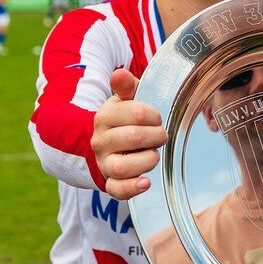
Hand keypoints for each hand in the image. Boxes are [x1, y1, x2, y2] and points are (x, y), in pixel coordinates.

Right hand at [91, 69, 167, 199]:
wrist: (106, 143)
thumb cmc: (123, 119)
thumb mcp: (124, 100)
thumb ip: (126, 86)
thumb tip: (119, 74)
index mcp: (105, 116)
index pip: (137, 114)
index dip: (155, 116)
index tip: (157, 118)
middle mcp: (100, 141)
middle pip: (134, 138)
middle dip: (156, 136)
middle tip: (161, 136)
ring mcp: (104, 162)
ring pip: (124, 166)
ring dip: (148, 159)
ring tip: (154, 154)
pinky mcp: (108, 181)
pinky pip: (117, 189)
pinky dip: (133, 188)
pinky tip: (146, 182)